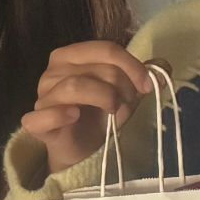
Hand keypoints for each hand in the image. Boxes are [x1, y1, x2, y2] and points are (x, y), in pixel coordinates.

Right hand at [22, 43, 163, 174]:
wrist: (83, 151)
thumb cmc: (100, 116)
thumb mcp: (126, 93)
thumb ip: (142, 76)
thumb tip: (164, 66)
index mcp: (72, 56)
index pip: (105, 49)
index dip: (131, 65)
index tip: (148, 86)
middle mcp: (53, 71)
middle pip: (96, 68)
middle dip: (122, 86)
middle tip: (129, 104)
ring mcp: (42, 96)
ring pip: (75, 85)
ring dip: (104, 98)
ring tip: (114, 112)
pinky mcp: (35, 122)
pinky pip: (42, 115)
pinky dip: (60, 114)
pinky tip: (75, 116)